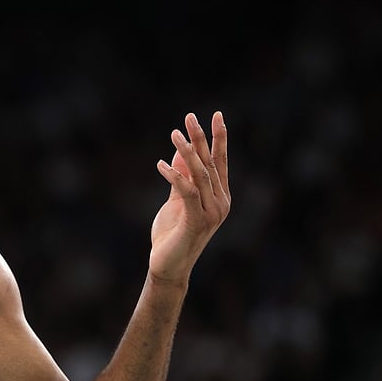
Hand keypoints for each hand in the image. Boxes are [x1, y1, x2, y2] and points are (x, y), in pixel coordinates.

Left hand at [149, 111, 230, 284]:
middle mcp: (221, 202)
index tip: (215, 115)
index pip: (221, 161)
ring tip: (173, 134)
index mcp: (220, 196)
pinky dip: (174, 176)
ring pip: (200, 175)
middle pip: (211, 163)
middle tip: (190, 117)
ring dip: (186, 152)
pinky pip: (187, 192)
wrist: (168, 265)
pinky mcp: (196, 221)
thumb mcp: (177, 200)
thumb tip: (180, 153)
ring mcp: (212, 213)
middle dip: (200, 138)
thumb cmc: (172, 234)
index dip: (219, 138)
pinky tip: (160, 164)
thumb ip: (181, 178)